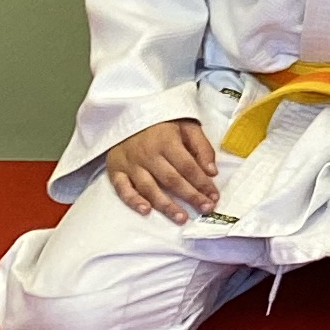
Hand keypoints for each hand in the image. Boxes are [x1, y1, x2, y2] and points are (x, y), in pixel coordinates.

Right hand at [104, 117, 219, 220]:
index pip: (188, 167)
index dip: (202, 183)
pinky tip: (146, 211)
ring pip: (149, 188)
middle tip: (205, 210)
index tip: (214, 197)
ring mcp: (130, 163)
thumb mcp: (187, 125)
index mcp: (167, 141)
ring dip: (166, 205)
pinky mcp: (115, 170)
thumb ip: (201, 147)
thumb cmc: (162, 121)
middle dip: (190, 196)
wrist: (127, 111)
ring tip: (181, 218)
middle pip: (172, 180)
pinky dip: (133, 201)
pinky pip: (123, 189)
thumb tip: (212, 172)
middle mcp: (148, 154)